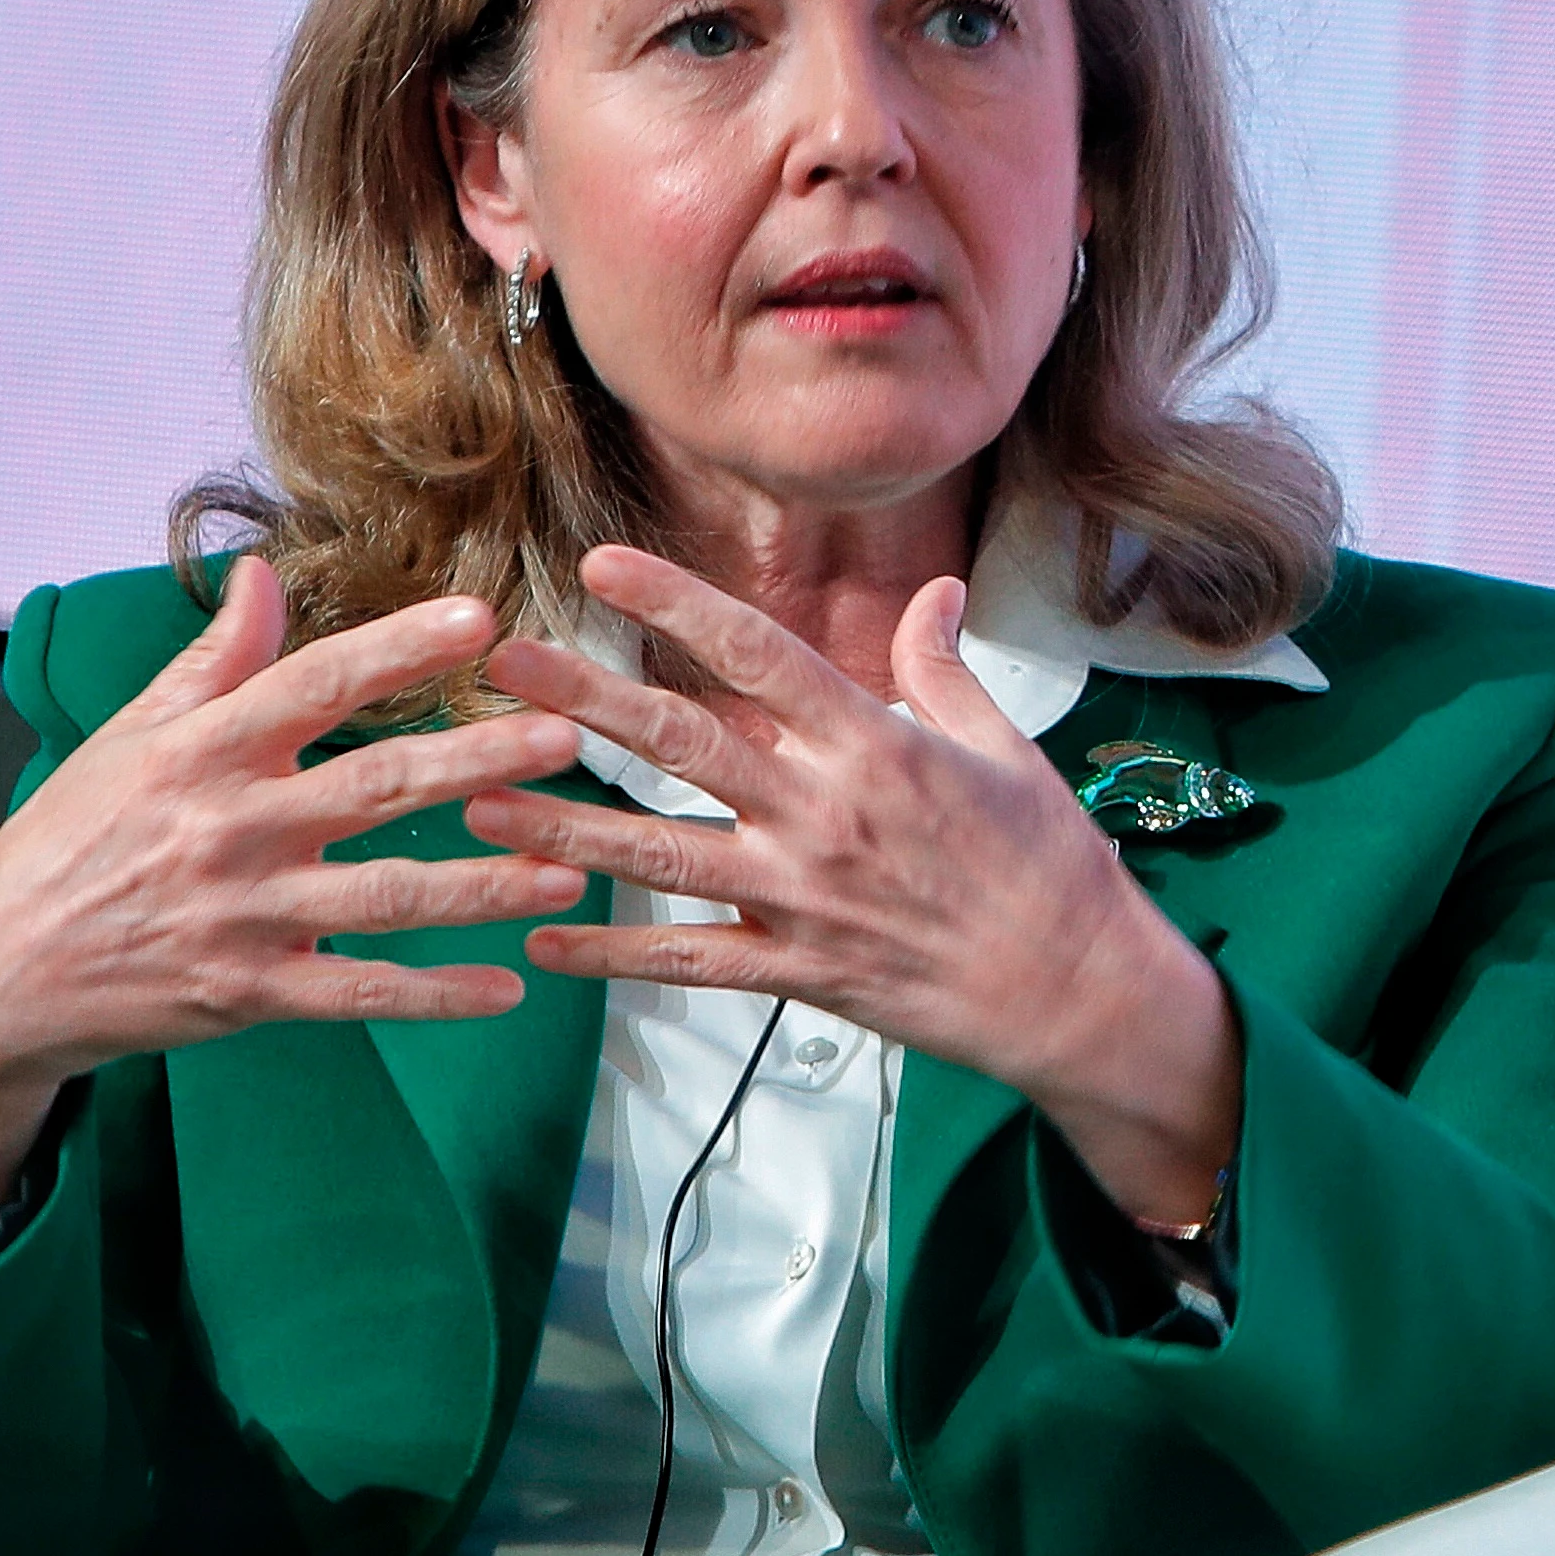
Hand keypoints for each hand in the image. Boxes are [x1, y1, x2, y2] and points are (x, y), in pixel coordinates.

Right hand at [0, 558, 589, 1277]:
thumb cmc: (70, 839)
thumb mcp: (128, 737)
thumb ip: (211, 661)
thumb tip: (262, 573)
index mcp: (201, 751)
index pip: (316, 684)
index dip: (400, 649)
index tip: (480, 617)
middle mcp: (228, 827)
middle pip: (375, 786)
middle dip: (477, 761)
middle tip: (565, 734)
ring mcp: (242, 915)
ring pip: (387, 896)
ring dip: (484, 884)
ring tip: (568, 866)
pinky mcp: (247, 993)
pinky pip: (360, 993)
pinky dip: (436, 996)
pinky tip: (508, 988)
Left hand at [464, 545, 1242, 1228]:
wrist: (1077, 991)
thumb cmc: (1050, 864)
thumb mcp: (1005, 748)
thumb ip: (944, 669)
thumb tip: (935, 593)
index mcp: (875, 744)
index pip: (757, 652)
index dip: (674, 600)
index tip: (604, 564)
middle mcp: (825, 812)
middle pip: (683, 740)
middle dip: (584, 697)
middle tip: (503, 663)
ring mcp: (804, 896)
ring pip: (659, 855)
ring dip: (562, 824)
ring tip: (477, 801)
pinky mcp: (798, 970)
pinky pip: (688, 961)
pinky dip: (613, 954)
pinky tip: (545, 938)